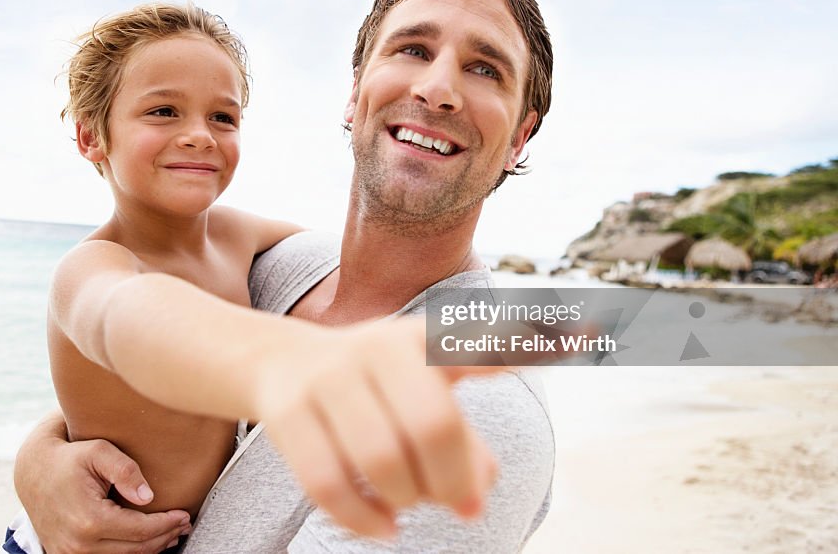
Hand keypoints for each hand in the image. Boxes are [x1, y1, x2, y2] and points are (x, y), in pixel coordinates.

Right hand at [14, 416, 191, 553]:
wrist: (33, 473)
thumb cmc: (69, 458)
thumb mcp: (98, 452)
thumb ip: (126, 470)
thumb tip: (148, 496)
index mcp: (89, 520)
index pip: (140, 530)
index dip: (166, 523)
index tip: (183, 514)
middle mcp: (79, 544)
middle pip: (136, 549)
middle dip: (164, 537)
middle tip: (183, 523)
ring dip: (151, 548)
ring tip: (171, 533)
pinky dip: (131, 553)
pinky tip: (146, 542)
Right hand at [253, 318, 501, 539]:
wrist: (277, 360)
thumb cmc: (373, 384)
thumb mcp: (421, 391)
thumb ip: (464, 440)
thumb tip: (479, 492)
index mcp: (421, 338)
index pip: (475, 341)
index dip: (524, 340)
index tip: (583, 335)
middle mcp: (377, 348)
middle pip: (433, 425)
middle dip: (453, 481)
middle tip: (460, 504)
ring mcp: (328, 376)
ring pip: (380, 460)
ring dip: (407, 499)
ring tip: (409, 502)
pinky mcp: (288, 411)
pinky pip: (329, 483)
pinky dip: (363, 519)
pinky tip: (383, 526)